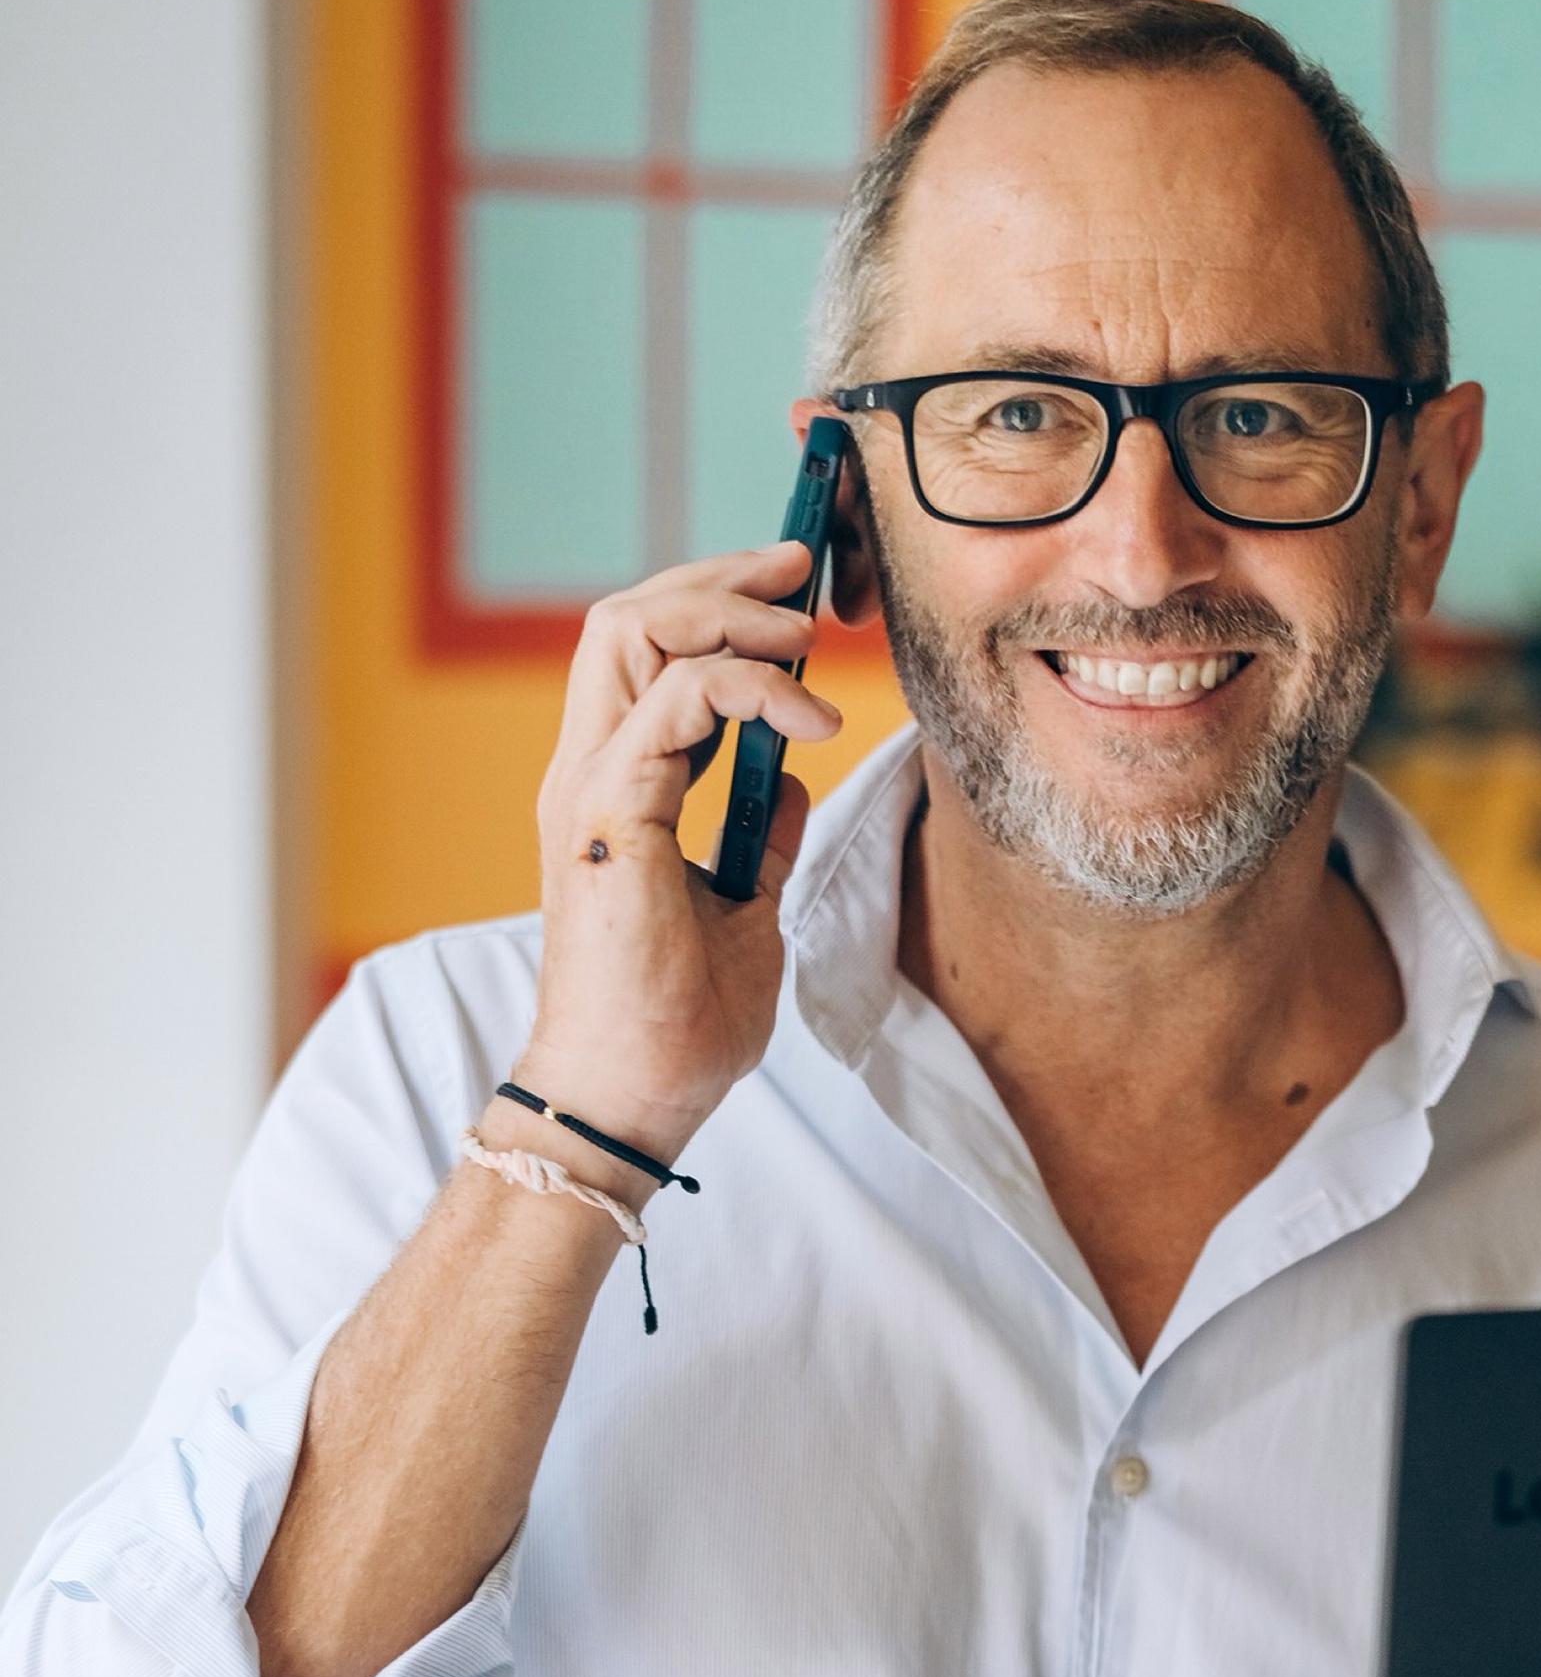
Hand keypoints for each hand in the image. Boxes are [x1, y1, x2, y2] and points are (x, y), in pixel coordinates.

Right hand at [512, 545, 843, 1170]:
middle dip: (723, 577)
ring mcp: (591, 788)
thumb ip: (756, 839)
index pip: (644, 651)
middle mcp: (590, 771)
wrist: (632, 1103)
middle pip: (628, 615)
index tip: (798, 597)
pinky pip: (676, 703)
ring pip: (631, 629)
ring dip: (730, 614)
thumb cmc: (676, 1027)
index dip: (718, 604)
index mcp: (614, 787)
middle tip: (803, 573)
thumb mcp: (745, 911)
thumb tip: (789, 784)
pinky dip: (752, 690)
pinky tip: (813, 723)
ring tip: (807, 638)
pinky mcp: (610, 817)